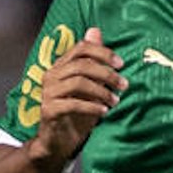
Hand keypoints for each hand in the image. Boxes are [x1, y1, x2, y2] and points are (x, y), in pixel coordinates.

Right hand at [29, 27, 126, 167]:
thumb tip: (95, 30)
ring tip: (115, 101)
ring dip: (102, 91)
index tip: (121, 63)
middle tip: (124, 85)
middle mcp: (52, 76)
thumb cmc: (76, 112)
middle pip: (82, 65)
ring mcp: (48, 93)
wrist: (58, 141)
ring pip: (78, 83)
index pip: (80, 48)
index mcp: (61, 66)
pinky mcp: (49, 110)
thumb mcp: (89, 85)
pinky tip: (104, 112)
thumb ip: (92, 60)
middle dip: (107, 74)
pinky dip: (92, 107)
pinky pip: (73, 104)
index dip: (102, 52)